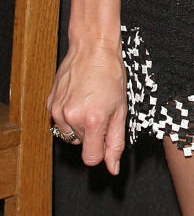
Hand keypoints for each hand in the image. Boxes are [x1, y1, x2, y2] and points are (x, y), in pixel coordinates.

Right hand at [47, 38, 126, 175]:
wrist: (92, 48)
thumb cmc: (111, 75)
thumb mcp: (121, 109)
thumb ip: (116, 141)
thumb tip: (112, 167)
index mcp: (92, 121)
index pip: (91, 159)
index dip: (101, 152)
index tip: (106, 137)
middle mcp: (71, 118)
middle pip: (83, 145)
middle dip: (93, 133)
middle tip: (102, 109)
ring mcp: (58, 111)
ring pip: (71, 135)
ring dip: (80, 126)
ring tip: (91, 103)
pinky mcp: (50, 104)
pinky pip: (61, 122)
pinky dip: (70, 116)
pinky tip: (79, 98)